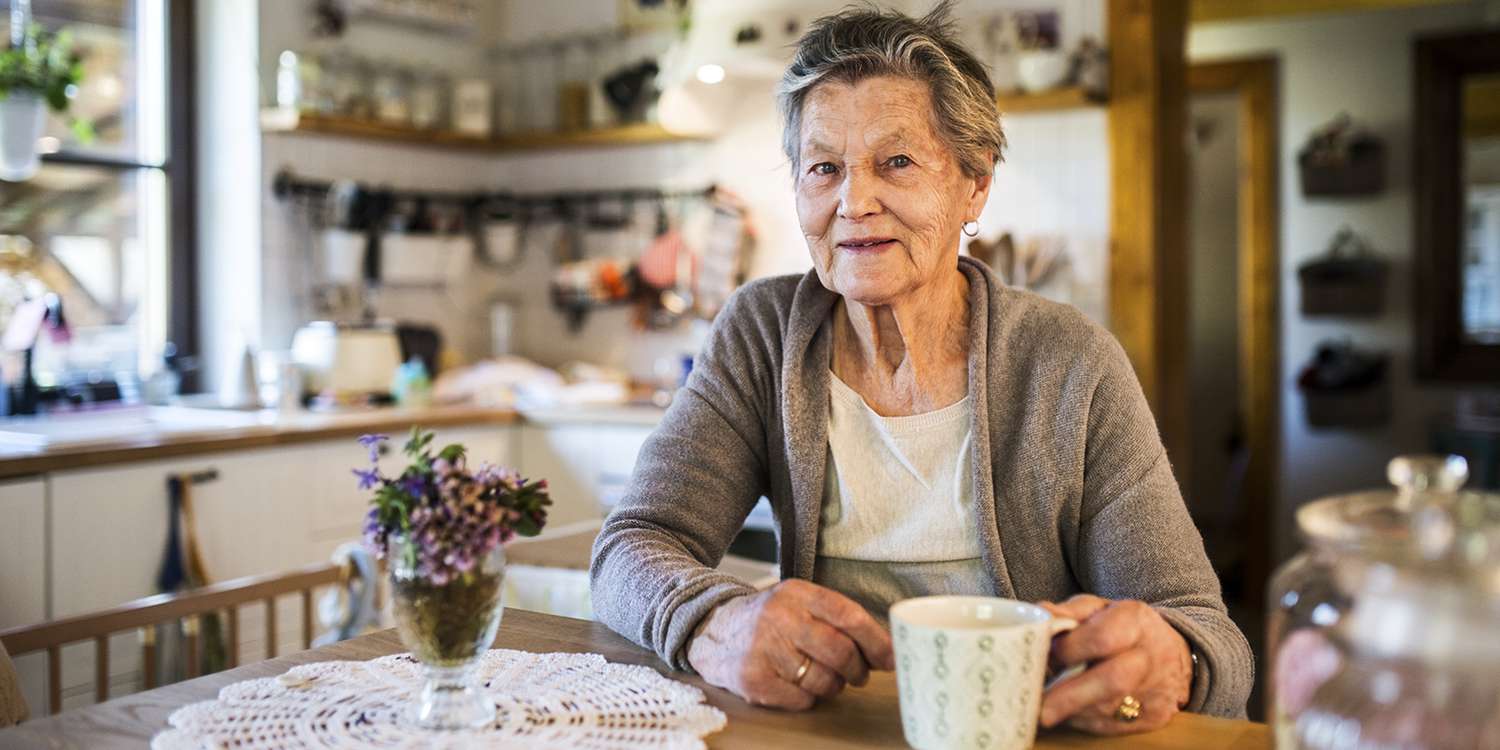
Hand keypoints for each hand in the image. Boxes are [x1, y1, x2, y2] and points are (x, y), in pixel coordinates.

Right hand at [685, 579, 894, 710]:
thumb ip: (837, 618)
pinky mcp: (753, 679)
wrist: (711, 630)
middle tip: (858, 674)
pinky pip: (802, 700)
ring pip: (824, 680)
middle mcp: (779, 617)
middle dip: (857, 670)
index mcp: (797, 593)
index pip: (849, 616)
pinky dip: (807, 697)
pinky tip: (794, 683)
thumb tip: (886, 650)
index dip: (877, 642)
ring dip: (832, 685)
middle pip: (841, 652)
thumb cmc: (768, 620)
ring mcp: (764, 649)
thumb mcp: (798, 602)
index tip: (891, 658)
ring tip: (819, 675)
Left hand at [1037, 594, 1191, 733]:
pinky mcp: (1153, 718)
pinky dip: (1083, 720)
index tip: (1044, 655)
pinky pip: (1112, 725)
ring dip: (1070, 710)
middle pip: (1112, 680)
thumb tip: (1040, 616)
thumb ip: (1068, 612)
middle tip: (1038, 708)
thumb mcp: (1099, 609)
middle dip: (1069, 696)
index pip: (1102, 638)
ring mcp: (1156, 691)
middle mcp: (1150, 657)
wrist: (1171, 654)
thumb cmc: (1124, 628)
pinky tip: (1070, 711)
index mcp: (1136, 621)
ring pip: (1108, 709)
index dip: (1069, 649)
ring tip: (1046, 705)